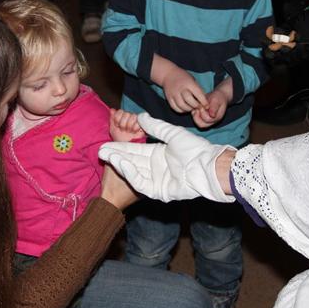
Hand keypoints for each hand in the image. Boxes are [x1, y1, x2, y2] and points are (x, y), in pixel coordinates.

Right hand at [98, 113, 235, 202]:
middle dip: (116, 156)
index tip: (106, 144)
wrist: (208, 165)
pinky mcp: (159, 192)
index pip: (134, 151)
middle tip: (100, 151)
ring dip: (120, 164)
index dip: (120, 148)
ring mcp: (157, 181)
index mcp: (158, 154)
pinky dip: (131, 173)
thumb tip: (139, 116)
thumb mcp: (172, 134)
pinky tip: (122, 163)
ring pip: (134, 172)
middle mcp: (155, 168)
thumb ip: (155, 126)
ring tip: (108, 155)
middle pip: (131, 162)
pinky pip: (141, 183)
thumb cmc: (194, 149)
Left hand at [109, 108, 144, 141]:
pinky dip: (134, 129)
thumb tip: (112, 109)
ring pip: (133, 116)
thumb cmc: (119, 138)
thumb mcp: (113, 129)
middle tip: (123, 130)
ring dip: (129, 126)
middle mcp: (129, 116)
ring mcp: (136, 119)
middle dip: (123, 124)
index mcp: (122, 116)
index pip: (120, 111)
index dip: (117, 119)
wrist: (126, 145)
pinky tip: (133, 132)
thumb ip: (112, 118)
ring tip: (128, 131)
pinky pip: (138, 122)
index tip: (117, 125)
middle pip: (126, 114)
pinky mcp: (141, 124)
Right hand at [151, 55, 206, 112]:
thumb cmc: (183, 77)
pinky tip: (184, 108)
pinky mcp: (168, 98)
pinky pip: (175, 108)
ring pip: (182, 106)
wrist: (168, 74)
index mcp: (189, 83)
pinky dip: (181, 110)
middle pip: (189, 100)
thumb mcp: (192, 80)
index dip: (203, 101)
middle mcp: (181, 88)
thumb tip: (204, 101)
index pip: (198, 94)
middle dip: (196, 106)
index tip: (207, 106)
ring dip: (188, 109)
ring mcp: (173, 93)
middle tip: (199, 107)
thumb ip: (197, 89)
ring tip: (192, 108)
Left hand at [192, 77, 231, 127]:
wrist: (218, 96)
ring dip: (195, 116)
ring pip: (198, 123)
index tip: (202, 106)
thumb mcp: (217, 100)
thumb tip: (212, 115)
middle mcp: (212, 121)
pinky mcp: (202, 119)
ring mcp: (207, 121)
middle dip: (197, 116)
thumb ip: (214, 107)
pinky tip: (195, 108)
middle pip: (202, 125)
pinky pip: (196, 120)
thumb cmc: (218, 98)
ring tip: (196, 108)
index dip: (203, 113)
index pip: (207, 119)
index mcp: (216, 117)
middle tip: (197, 108)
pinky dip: (194, 115)